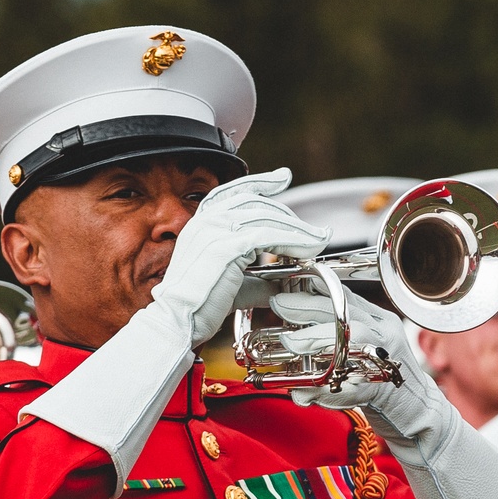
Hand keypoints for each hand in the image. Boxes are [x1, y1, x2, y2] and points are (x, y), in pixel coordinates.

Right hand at [150, 169, 327, 347]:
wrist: (178, 321)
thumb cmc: (199, 307)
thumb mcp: (233, 286)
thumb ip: (256, 280)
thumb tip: (280, 284)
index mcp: (202, 222)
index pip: (235, 190)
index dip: (262, 181)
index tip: (284, 177)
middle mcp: (208, 220)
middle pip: (258, 203)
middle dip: (290, 215)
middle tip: (316, 231)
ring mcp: (216, 230)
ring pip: (267, 218)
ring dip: (298, 230)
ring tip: (319, 241)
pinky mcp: (228, 246)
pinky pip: (269, 236)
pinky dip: (293, 241)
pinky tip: (307, 251)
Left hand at [264, 286, 497, 498]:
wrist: (422, 419)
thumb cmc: (385, 388)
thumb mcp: (360, 355)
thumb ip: (332, 346)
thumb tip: (290, 346)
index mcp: (377, 320)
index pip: (344, 294)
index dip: (314, 288)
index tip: (285, 285)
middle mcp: (384, 333)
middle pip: (343, 312)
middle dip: (307, 308)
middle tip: (278, 306)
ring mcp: (387, 359)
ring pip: (346, 344)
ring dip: (312, 348)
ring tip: (284, 352)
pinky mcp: (385, 389)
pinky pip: (351, 388)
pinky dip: (325, 394)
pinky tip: (304, 396)